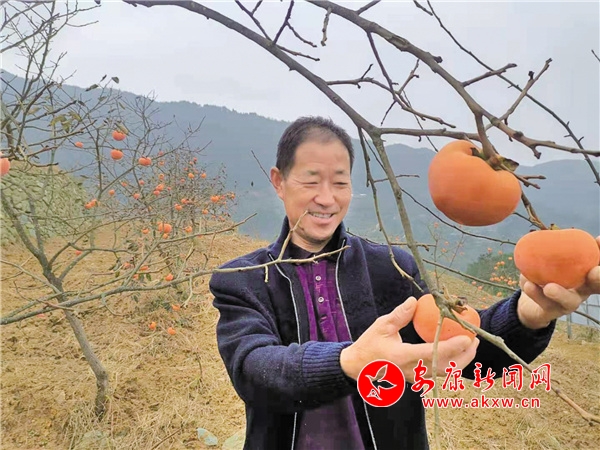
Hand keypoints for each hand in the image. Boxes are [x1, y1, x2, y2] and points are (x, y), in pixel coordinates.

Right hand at [340, 297, 478, 382]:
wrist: (358, 367)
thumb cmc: (369, 344)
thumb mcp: (382, 325)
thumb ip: (399, 315)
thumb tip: (415, 302)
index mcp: (402, 356)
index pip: (433, 353)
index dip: (453, 347)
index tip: (467, 337)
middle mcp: (411, 370)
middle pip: (445, 368)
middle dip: (464, 356)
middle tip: (475, 340)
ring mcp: (414, 378)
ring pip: (444, 374)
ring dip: (460, 361)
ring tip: (470, 347)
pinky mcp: (415, 379)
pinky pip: (438, 374)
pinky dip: (451, 365)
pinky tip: (457, 354)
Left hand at [517, 236, 599, 329]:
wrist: (529, 305)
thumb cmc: (542, 277)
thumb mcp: (546, 261)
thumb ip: (549, 251)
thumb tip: (546, 234)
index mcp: (584, 275)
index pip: (597, 264)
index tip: (599, 239)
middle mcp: (581, 290)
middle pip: (597, 287)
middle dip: (599, 279)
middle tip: (594, 271)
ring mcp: (568, 303)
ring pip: (570, 301)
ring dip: (561, 294)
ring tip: (549, 287)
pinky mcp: (552, 312)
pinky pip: (545, 304)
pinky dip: (536, 294)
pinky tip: (528, 285)